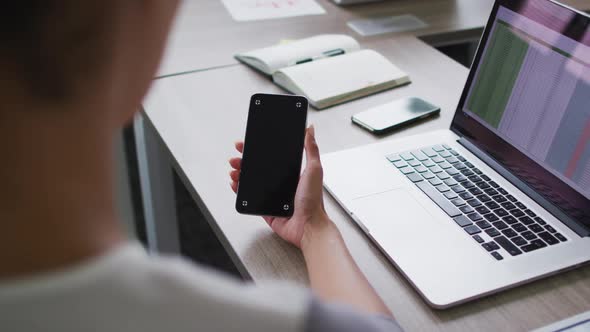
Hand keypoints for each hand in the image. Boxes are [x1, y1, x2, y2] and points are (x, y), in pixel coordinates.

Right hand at [229, 125, 332, 248]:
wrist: (308, 226)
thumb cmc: (314, 201)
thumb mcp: (314, 169)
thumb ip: (311, 149)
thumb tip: (310, 130)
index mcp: (292, 173)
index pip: (272, 158)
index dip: (259, 150)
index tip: (248, 144)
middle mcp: (282, 184)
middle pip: (258, 169)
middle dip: (245, 162)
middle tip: (236, 158)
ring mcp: (273, 196)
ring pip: (252, 183)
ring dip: (240, 175)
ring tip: (234, 170)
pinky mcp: (266, 209)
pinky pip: (250, 199)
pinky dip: (241, 192)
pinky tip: (236, 184)